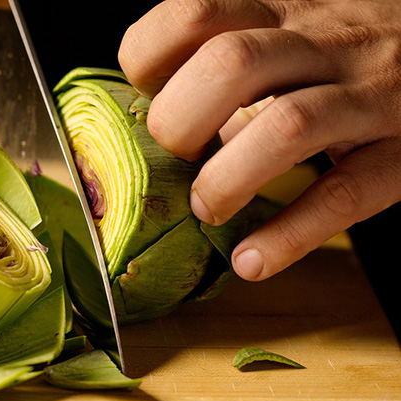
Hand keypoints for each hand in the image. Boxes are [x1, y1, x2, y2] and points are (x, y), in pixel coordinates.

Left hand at [118, 0, 400, 280]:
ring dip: (227, 179)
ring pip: (287, 125)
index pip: (194, 13)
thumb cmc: (349, 53)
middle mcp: (324, 40)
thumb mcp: (290, 35)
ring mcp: (369, 93)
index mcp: (280, 10)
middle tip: (176, 155)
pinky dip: (288, 235)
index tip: (146, 97)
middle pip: (230, 63)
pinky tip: (252, 260)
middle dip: (179, 120)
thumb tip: (159, 123)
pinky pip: (344, 194)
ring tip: (207, 209)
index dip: (149, 59)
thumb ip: (230, 65)